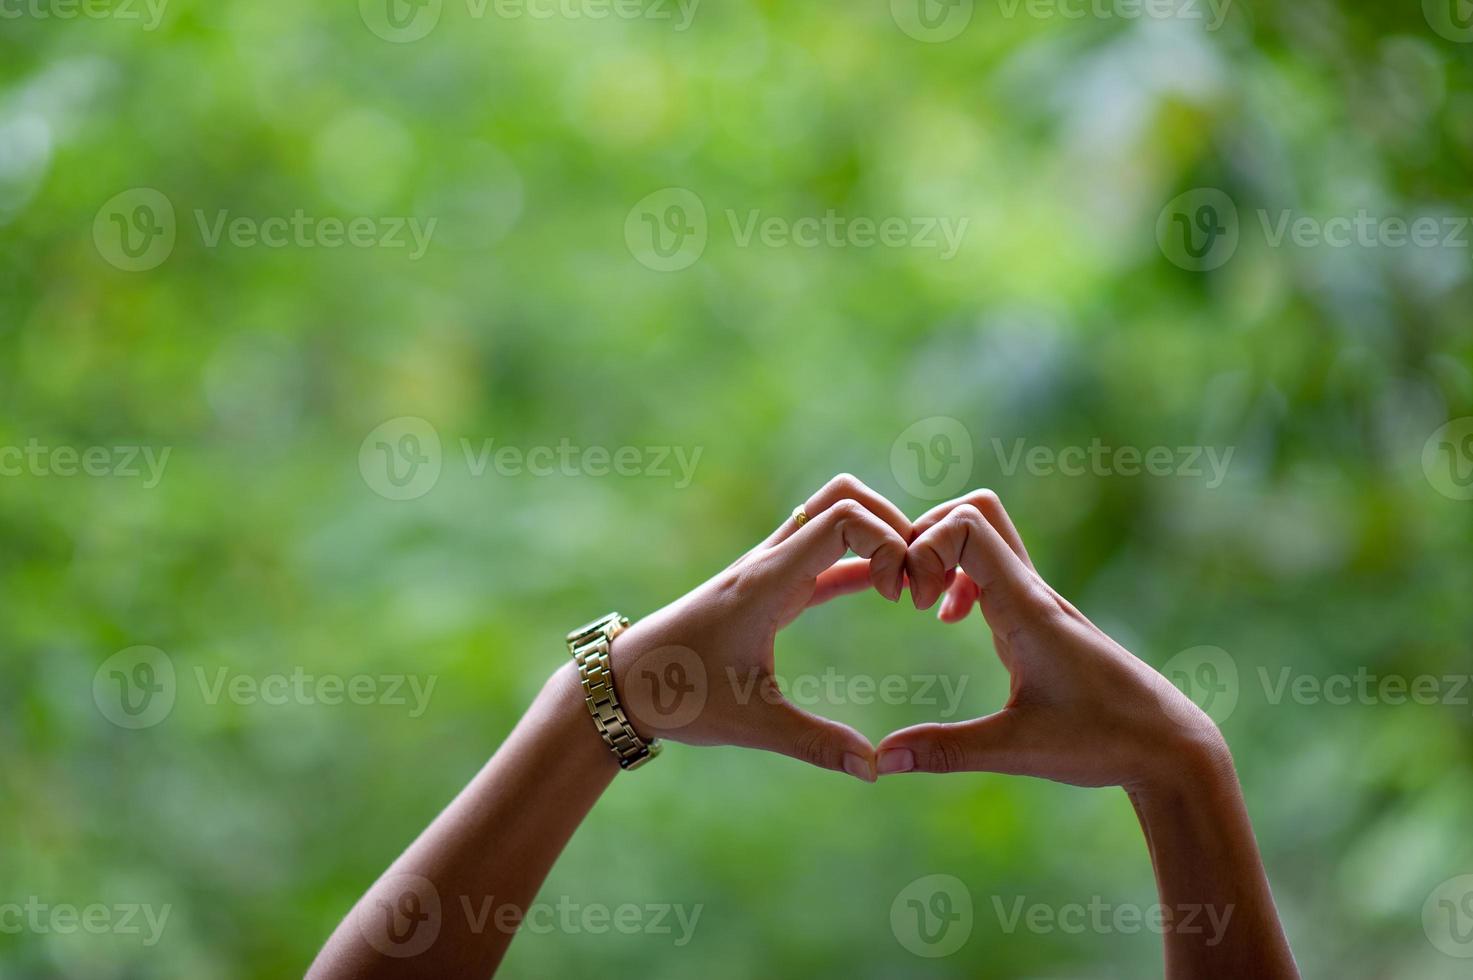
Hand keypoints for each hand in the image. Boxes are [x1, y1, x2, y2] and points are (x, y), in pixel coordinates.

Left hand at [608, 474, 912, 781]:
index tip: (899, 595)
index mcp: (767, 581)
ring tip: (904, 590)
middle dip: (893, 526)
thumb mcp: (751, 724)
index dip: (888, 542)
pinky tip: (886, 590)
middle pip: (843, 496)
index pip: (842, 516)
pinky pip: (824, 555)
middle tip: (912, 583)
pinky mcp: (769, 587)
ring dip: (878, 538)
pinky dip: (861, 561)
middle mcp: (769, 562)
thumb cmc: (677, 696)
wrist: (623, 683)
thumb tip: (874, 770)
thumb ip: (815, 743)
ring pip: (833, 516)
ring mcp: (768, 570)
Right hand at [876, 489, 1227, 789]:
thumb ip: (945, 750)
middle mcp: (1033, 591)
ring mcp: (1038, 598)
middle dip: (925, 536)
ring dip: (941, 553)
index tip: (915, 603)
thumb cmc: (1105, 742)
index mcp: (1028, 607)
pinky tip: (950, 618)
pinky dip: (958, 574)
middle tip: (909, 593)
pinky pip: (990, 564)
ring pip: (983, 532)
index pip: (967, 525)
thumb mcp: (1018, 749)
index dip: (925, 548)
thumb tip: (881, 761)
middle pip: (974, 509)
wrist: (1170, 744)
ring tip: (923, 604)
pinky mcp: (1039, 614)